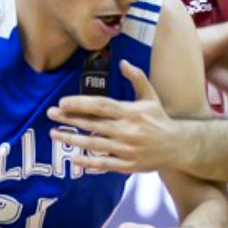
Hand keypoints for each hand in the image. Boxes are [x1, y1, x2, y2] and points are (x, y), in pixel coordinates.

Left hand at [48, 60, 179, 173]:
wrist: (177, 146)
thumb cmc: (159, 119)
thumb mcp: (150, 96)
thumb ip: (137, 78)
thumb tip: (122, 62)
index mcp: (131, 112)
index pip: (101, 106)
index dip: (80, 104)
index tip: (62, 102)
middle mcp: (127, 130)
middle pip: (92, 124)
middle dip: (69, 119)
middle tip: (50, 114)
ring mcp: (126, 149)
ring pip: (94, 144)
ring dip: (72, 140)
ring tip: (54, 134)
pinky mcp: (127, 165)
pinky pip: (104, 164)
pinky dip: (88, 163)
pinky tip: (73, 158)